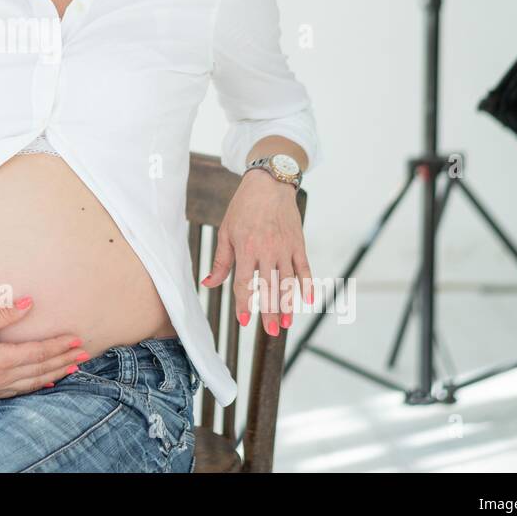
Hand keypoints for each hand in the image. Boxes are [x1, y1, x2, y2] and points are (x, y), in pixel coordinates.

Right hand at [0, 296, 86, 400]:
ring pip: (33, 383)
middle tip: (84, 354)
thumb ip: (3, 313)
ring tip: (73, 367)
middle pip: (41, 370)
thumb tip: (29, 303)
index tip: (76, 339)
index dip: (59, 346)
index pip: (38, 353)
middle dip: (64, 361)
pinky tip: (48, 382)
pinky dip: (37, 386)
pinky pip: (19, 392)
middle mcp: (1, 378)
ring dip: (55, 374)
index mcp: (0, 360)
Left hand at [200, 169, 311, 336]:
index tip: (244, 321)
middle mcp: (266, 250)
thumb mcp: (226, 232)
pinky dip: (307, 285)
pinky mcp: (298, 243)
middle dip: (269, 312)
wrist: (269, 183)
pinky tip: (307, 301)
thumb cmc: (243, 208)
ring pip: (287, 282)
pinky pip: (304, 268)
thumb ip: (221, 261)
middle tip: (272, 331)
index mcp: (246, 248)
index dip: (244, 304)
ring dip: (288, 304)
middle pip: (268, 287)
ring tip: (286, 323)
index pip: (244, 283)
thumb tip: (208, 284)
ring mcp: (285, 248)